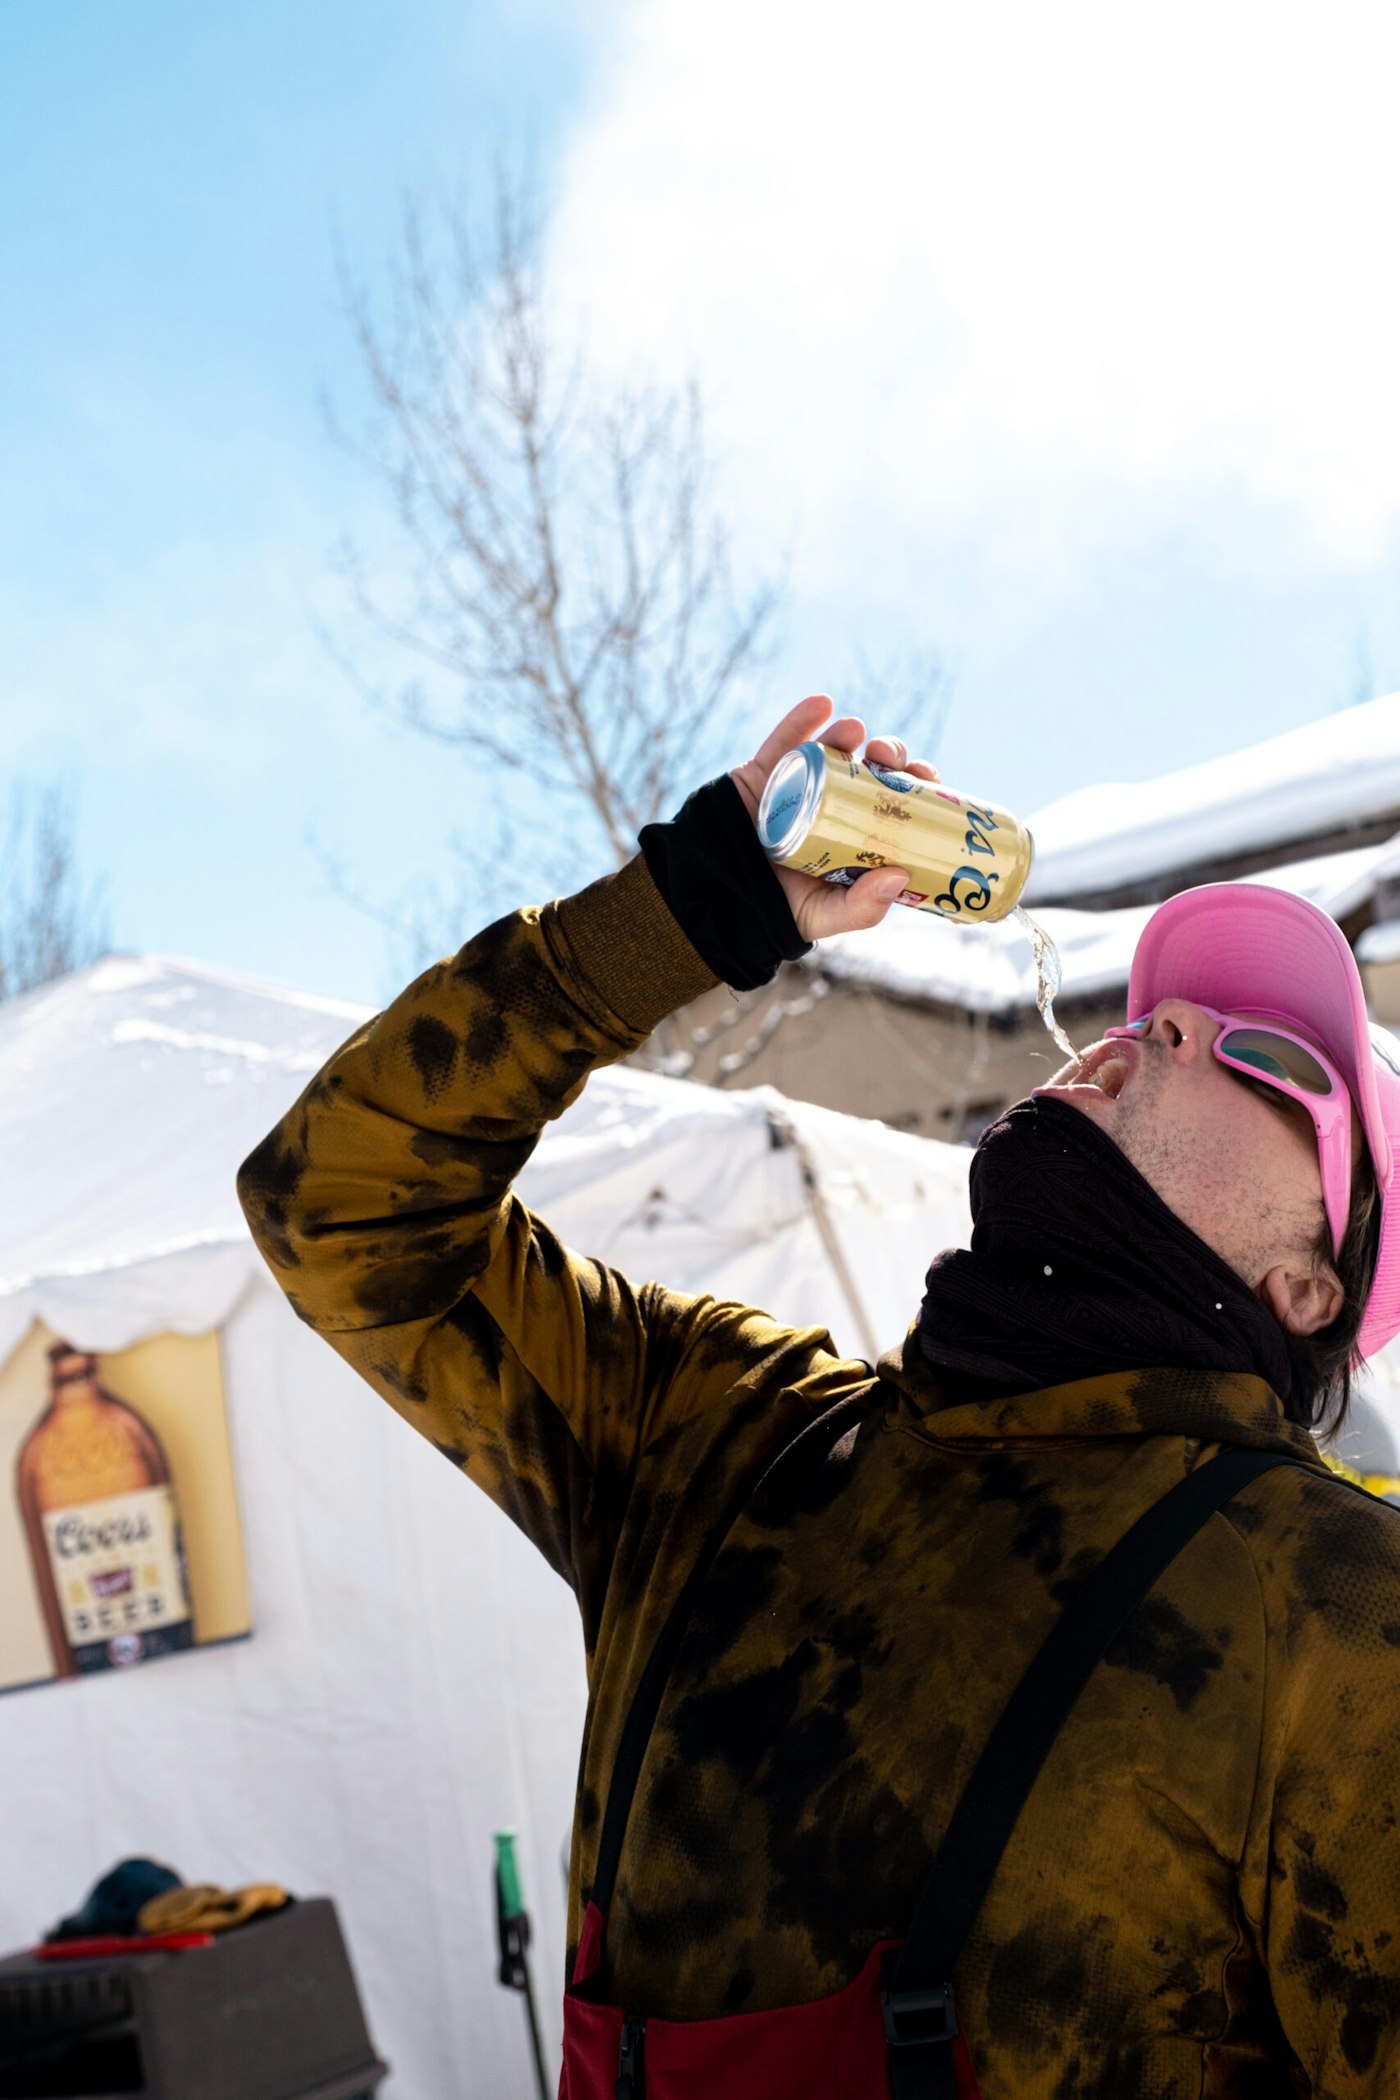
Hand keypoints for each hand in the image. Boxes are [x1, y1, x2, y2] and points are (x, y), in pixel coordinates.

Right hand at [731, 695, 940, 943]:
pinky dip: (801, 718)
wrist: (719, 896)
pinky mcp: (765, 772)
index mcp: (858, 830)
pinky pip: (784, 740)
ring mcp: (801, 782)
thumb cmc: (781, 909)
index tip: (927, 778)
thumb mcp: (828, 915)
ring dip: (848, 732)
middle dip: (889, 754)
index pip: (898, 800)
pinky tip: (821, 703)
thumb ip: (863, 907)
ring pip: (832, 748)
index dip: (916, 784)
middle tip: (890, 756)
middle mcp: (835, 800)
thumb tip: (900, 875)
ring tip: (855, 731)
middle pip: (872, 768)